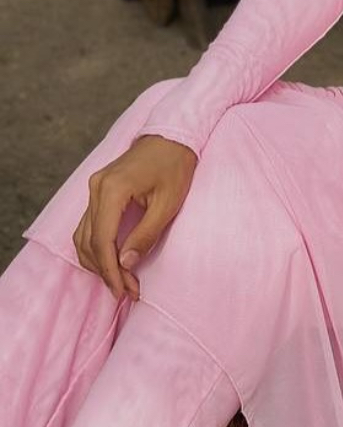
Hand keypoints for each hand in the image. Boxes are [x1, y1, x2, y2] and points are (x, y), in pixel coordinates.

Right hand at [73, 133, 197, 301]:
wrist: (173, 134)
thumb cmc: (176, 166)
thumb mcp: (168, 203)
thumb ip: (146, 234)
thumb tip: (126, 263)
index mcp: (112, 190)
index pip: (102, 240)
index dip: (110, 270)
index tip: (123, 291)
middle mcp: (96, 188)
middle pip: (89, 241)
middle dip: (105, 271)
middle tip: (127, 291)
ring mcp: (94, 187)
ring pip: (83, 235)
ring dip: (98, 262)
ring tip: (121, 282)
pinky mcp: (99, 189)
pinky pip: (88, 224)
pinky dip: (97, 246)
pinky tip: (112, 262)